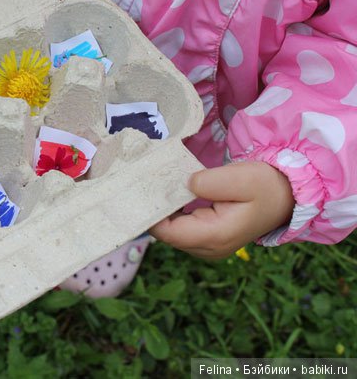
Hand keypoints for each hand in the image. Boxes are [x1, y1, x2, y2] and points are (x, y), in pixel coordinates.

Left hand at [150, 162, 294, 259]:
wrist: (285, 198)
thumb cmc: (264, 186)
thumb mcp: (242, 177)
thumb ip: (211, 181)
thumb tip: (186, 184)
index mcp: (215, 236)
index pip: (168, 232)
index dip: (150, 214)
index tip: (139, 190)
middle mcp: (209, 249)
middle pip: (166, 235)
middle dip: (153, 211)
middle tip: (142, 184)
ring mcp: (208, 248)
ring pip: (171, 233)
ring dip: (162, 212)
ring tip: (152, 187)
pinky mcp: (207, 241)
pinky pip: (180, 230)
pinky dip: (171, 214)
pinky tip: (167, 195)